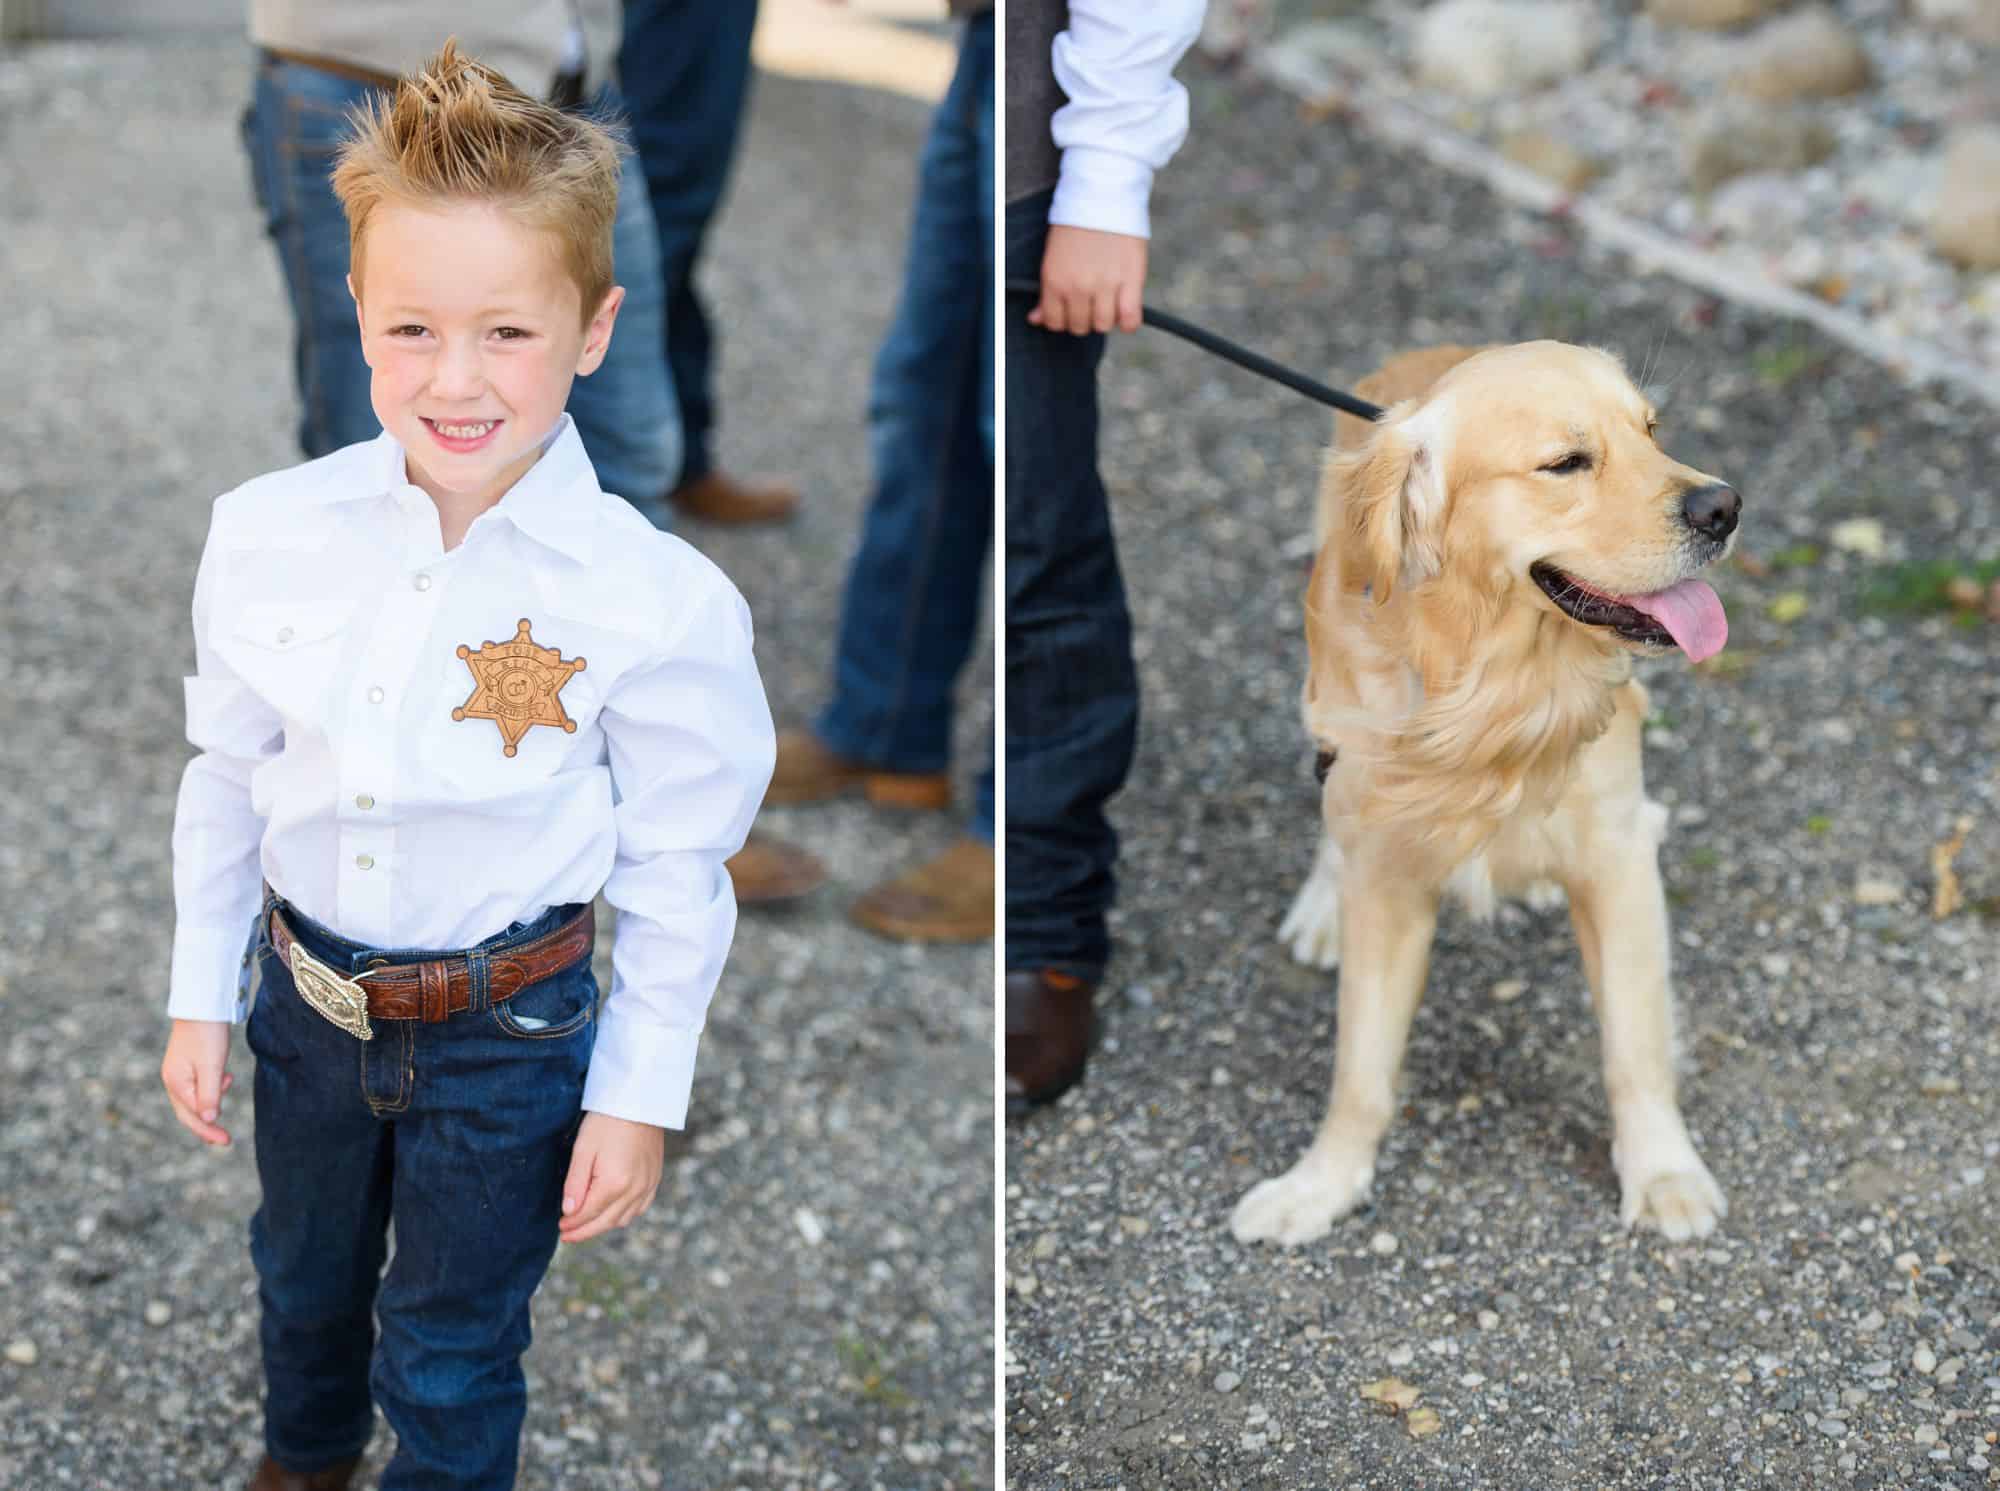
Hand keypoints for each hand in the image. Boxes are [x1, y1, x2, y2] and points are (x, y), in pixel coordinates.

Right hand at [161, 1019, 234, 1147]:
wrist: (202, 1004)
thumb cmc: (207, 1034)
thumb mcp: (212, 1066)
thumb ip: (210, 1094)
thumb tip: (209, 1121)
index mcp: (176, 1083)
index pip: (192, 1116)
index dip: (208, 1131)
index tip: (226, 1141)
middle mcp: (173, 1080)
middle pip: (189, 1111)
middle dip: (207, 1125)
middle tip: (226, 1139)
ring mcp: (178, 1072)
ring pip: (194, 1098)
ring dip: (211, 1102)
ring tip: (228, 1083)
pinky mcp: (187, 1063)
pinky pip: (198, 1085)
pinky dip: (212, 1087)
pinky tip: (226, 1077)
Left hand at [559, 1112, 664, 1243]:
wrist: (640, 1101)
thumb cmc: (607, 1121)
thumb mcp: (583, 1149)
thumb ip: (575, 1183)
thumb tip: (568, 1212)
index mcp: (614, 1183)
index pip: (588, 1215)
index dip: (572, 1225)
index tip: (560, 1227)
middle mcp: (634, 1189)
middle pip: (606, 1222)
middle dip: (584, 1231)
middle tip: (568, 1234)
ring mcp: (648, 1185)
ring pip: (623, 1219)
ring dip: (603, 1225)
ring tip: (586, 1223)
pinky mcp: (655, 1179)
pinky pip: (640, 1208)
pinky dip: (624, 1215)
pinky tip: (612, 1212)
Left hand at [1029, 224, 1147, 334]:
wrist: (1103, 194)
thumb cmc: (1075, 226)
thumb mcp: (1052, 257)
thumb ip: (1046, 291)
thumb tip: (1035, 319)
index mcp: (1055, 280)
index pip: (1054, 322)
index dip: (1062, 319)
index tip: (1070, 309)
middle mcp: (1078, 287)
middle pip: (1079, 326)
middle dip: (1084, 318)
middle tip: (1090, 301)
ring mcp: (1105, 285)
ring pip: (1103, 325)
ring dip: (1105, 318)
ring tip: (1108, 301)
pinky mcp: (1130, 280)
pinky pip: (1129, 319)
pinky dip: (1128, 322)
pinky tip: (1125, 310)